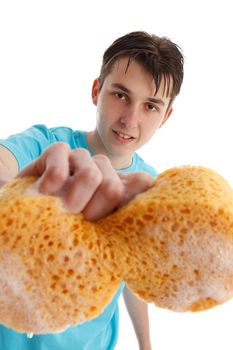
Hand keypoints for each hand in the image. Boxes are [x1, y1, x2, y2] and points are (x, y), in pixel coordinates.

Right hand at [18, 142, 153, 220]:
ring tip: (59, 211)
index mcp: (117, 186)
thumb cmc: (64, 225)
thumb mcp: (95, 230)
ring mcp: (81, 157)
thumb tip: (147, 192)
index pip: (142, 183)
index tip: (116, 223)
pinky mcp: (57, 151)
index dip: (132, 202)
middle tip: (77, 222)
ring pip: (91, 175)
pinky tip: (43, 194)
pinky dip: (50, 188)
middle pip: (113, 187)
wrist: (29, 215)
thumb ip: (121, 213)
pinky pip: (61, 170)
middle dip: (92, 212)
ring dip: (72, 202)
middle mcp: (102, 169)